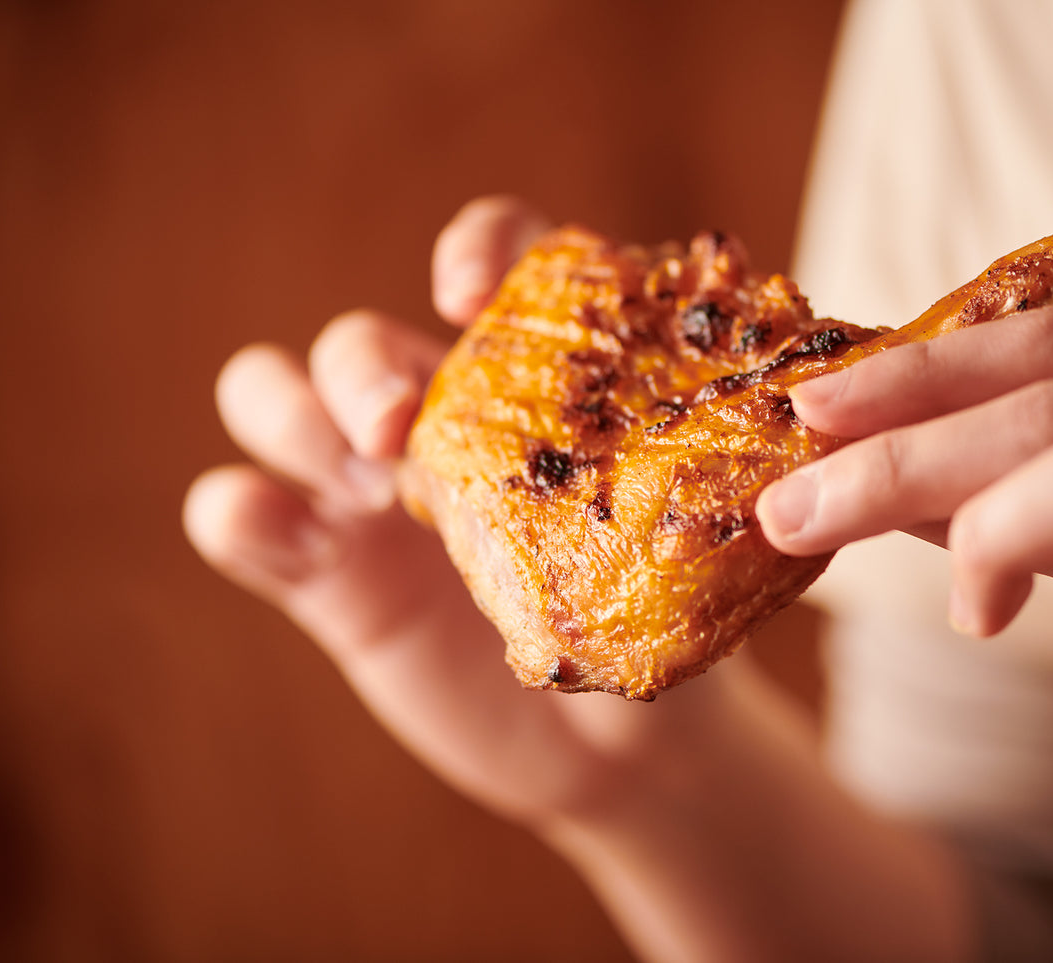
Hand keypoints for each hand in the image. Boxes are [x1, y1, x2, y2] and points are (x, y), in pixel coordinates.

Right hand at [182, 196, 729, 825]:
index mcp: (536, 379)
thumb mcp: (702, 550)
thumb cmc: (669, 622)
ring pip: (273, 394)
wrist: (627, 749)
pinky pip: (240, 511)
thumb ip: (726, 498)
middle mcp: (441, 415)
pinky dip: (241, 510)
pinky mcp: (323, 570)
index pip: (494, 260)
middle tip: (402, 426)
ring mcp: (369, 491)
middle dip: (363, 362)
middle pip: (359, 339)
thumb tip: (813, 471)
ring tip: (358, 484)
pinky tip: (294, 544)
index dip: (475, 248)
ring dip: (292, 413)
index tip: (468, 290)